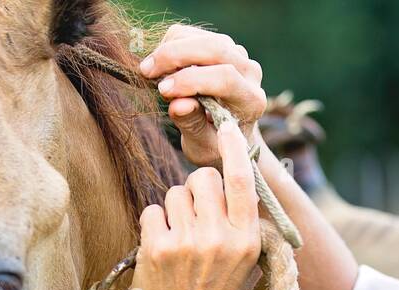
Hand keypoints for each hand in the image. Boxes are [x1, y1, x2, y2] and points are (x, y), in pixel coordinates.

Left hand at [131, 122, 261, 289]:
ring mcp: (187, 242)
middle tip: (195, 217)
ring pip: (175, 192)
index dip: (234, 149)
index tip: (228, 128)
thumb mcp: (248, 269)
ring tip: (179, 240)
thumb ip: (250, 229)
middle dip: (197, 190)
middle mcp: (220, 238)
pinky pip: (153, 211)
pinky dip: (154, 226)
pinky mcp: (157, 248)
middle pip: (203, 179)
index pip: (242, 180)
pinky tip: (161, 249)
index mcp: (247, 240)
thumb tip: (245, 184)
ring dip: (174, 210)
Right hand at [140, 24, 266, 167]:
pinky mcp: (222, 45)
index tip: (163, 91)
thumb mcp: (203, 146)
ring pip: (202, 37)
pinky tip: (161, 66)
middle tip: (146, 72)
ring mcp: (238, 55)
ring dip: (170, 49)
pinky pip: (193, 34)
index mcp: (251, 102)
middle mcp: (250, 73)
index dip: (190, 80)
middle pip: (215, 48)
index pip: (225, 78)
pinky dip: (171, 44)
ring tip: (151, 72)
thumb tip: (178, 104)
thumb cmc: (214, 145)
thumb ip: (193, 126)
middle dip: (176, 56)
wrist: (226, 135)